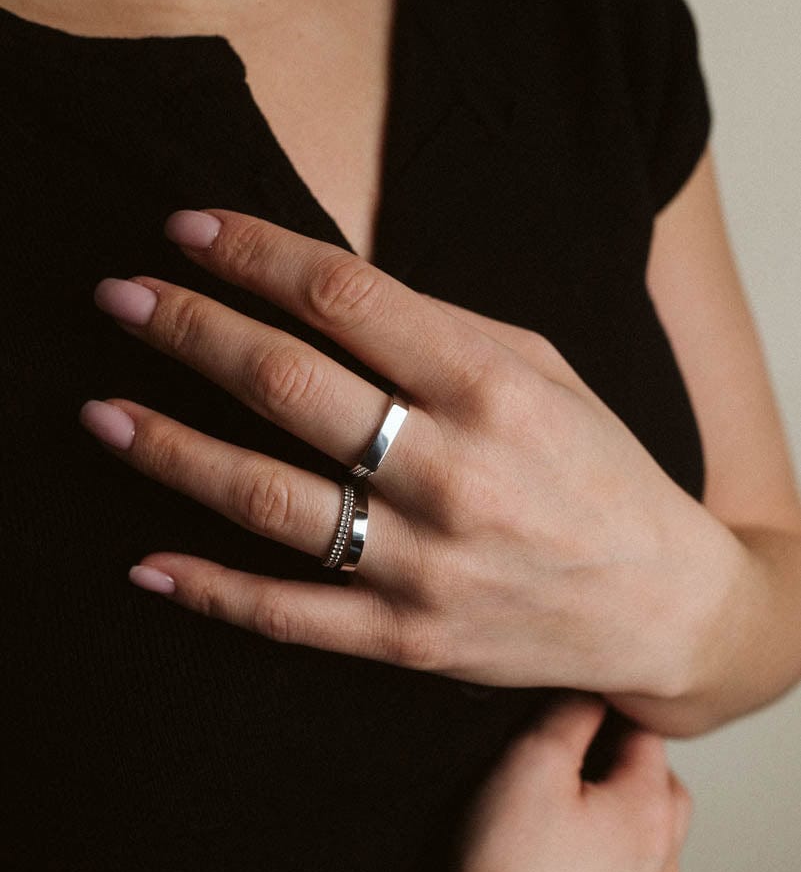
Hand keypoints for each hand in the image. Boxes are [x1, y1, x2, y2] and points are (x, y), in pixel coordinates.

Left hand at [82, 208, 721, 694]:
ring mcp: (425, 565)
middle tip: (119, 302)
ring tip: (103, 416)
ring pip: (268, 499)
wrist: (659, 604)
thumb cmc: (600, 473)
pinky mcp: (408, 640)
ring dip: (172, 450)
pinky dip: (212, 591)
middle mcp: (452, 473)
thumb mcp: (546, 373)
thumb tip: (321, 292)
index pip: (343, 299)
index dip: (252, 255)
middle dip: (190, 331)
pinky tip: (147, 563)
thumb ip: (442, 332)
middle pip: (288, 385)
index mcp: (491, 387)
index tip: (187, 231)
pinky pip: (290, 614)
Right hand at [429, 693, 691, 871]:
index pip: (646, 739)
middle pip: (665, 798)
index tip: (577, 710)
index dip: (610, 715)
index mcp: (648, 810)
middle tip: (582, 762)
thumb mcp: (530, 764)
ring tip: (572, 826)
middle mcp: (660, 867)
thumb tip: (591, 693)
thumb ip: (567, 717)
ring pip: (652, 859)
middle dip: (631, 771)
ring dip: (625, 834)